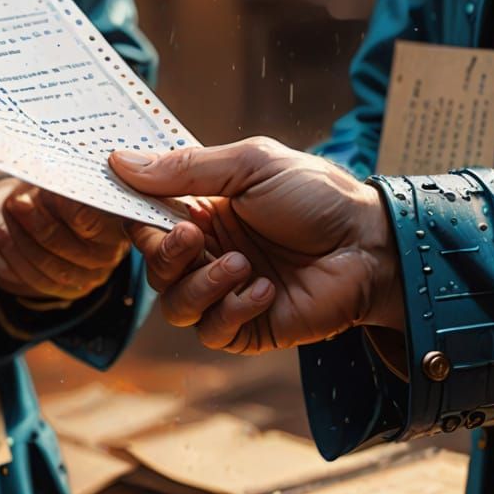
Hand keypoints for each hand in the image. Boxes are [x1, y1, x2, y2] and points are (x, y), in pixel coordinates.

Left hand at [0, 178, 129, 300]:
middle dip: (39, 223)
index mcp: (120, 223)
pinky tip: (0, 234)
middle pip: (71, 247)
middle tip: (18, 202)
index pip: (96, 222)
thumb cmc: (62, 188)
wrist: (47, 209)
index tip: (47, 192)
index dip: (70, 209)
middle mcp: (109, 255)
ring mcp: (89, 277)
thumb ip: (61, 178)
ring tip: (8, 213)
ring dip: (22, 239)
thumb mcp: (64, 175)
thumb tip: (47, 175)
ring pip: (52, 266)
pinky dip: (14, 256)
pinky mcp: (66, 290)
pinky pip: (37, 280)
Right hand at [109, 138, 403, 353]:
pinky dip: (233, 310)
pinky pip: (212, 332)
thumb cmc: (317, 196)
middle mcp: (208, 251)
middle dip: (165, 255)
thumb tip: (120, 161)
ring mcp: (226, 290)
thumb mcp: (250, 166)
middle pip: (153, 267)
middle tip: (196, 237)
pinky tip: (266, 290)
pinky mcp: (248, 327)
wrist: (373, 245)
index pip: (146, 220)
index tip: (132, 211)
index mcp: (202, 210)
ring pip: (174, 306)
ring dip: (201, 285)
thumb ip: (185, 168)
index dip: (134, 219)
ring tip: (243, 265)